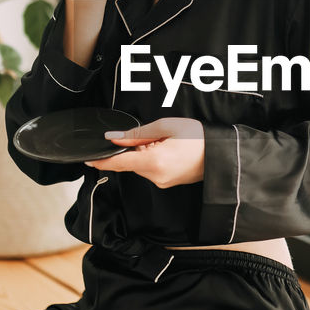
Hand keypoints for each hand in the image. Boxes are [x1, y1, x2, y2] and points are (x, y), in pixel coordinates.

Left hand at [84, 117, 204, 187]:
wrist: (221, 155)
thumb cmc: (198, 137)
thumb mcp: (166, 127)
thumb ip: (136, 134)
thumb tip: (113, 138)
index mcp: (153, 161)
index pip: (118, 163)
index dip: (101, 161)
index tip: (88, 158)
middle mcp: (155, 176)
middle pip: (130, 162)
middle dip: (135, 148)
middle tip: (156, 136)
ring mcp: (162, 182)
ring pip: (141, 166)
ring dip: (145, 153)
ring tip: (167, 142)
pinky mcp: (167, 183)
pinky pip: (151, 170)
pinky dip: (153, 159)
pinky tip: (169, 150)